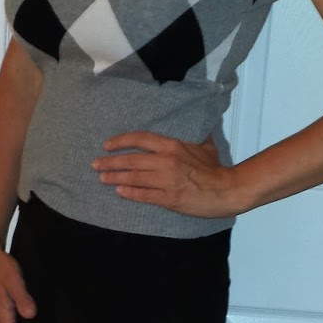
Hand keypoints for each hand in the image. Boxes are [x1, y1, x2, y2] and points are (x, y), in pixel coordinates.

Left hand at [92, 131, 235, 216]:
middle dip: (110, 162)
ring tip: (102, 178)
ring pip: (133, 178)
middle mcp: (165, 161)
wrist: (227, 190)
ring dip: (115, 178)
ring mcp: (165, 181)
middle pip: (131, 160)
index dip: (120, 141)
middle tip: (96, 165)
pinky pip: (143, 195)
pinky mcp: (168, 198)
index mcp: (172, 146)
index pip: (140, 139)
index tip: (107, 145)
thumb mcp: (205, 146)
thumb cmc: (216, 169)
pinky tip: (119, 192)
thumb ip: (194, 136)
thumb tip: (196, 124)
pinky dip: (129, 193)